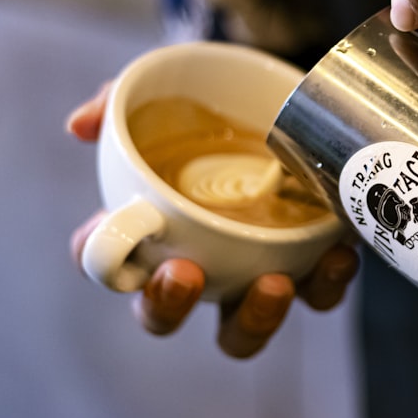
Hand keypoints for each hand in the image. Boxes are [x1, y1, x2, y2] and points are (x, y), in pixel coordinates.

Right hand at [66, 82, 359, 357]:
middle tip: (187, 275)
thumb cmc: (208, 105)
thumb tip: (80, 125)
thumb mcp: (160, 91)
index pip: (104, 259)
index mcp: (147, 226)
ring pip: (242, 327)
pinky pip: (316, 293)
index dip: (103, 259)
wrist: (282, 96)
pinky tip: (336, 254)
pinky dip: (327, 282)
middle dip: (168, 306)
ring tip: (273, 283)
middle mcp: (194, 261)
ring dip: (255, 317)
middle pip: (164, 314)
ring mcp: (249, 269)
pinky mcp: (306, 261)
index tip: (119, 232)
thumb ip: (116, 103)